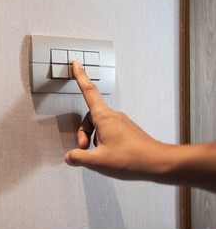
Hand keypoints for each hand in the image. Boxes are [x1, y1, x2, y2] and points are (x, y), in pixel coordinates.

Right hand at [64, 61, 170, 180]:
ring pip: (99, 127)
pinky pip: (109, 132)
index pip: (89, 91)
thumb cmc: (132, 159)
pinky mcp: (127, 131)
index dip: (81, 77)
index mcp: (104, 118)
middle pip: (90, 117)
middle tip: (83, 149)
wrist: (158, 163)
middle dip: (83, 133)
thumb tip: (70, 157)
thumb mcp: (97, 161)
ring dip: (94, 140)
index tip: (77, 64)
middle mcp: (114, 117)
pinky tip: (109, 155)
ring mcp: (122, 124)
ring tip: (99, 156)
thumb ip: (78, 157)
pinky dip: (103, 142)